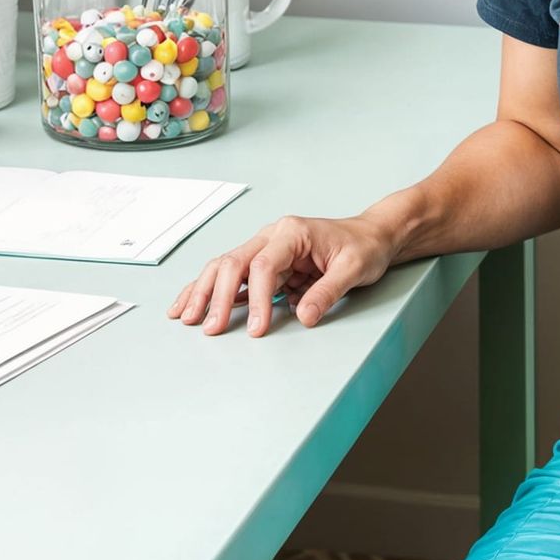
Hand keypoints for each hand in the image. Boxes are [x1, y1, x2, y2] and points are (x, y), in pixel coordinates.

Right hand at [168, 213, 393, 336]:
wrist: (372, 236)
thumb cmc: (364, 247)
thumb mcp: (354, 268)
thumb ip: (328, 291)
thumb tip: (304, 315)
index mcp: (293, 232)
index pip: (264, 264)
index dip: (256, 298)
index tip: (256, 327)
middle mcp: (274, 236)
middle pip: (234, 263)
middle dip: (217, 296)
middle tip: (210, 327)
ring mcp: (267, 248)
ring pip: (225, 267)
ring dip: (204, 291)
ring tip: (186, 317)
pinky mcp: (266, 263)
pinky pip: (233, 276)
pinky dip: (212, 290)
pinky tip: (194, 305)